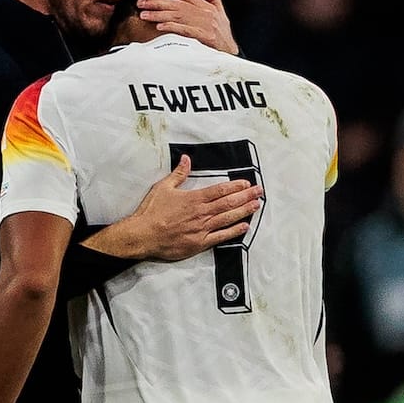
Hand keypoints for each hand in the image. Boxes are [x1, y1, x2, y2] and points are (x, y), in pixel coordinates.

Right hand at [128, 154, 262, 260]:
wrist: (143, 235)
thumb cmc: (151, 211)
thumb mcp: (163, 187)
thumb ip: (178, 174)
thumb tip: (186, 159)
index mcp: (194, 199)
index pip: (220, 190)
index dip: (235, 186)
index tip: (247, 183)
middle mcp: (201, 213)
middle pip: (229, 203)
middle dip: (246, 196)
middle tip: (260, 192)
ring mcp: (202, 229)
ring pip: (228, 218)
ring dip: (244, 211)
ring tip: (256, 205)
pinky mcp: (200, 243)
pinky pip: (221, 236)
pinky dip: (234, 231)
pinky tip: (245, 226)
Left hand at [136, 0, 238, 53]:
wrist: (232, 56)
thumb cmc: (224, 38)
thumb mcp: (221, 16)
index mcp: (207, 6)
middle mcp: (205, 13)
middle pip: (176, 4)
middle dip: (156, 2)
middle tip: (140, 2)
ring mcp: (205, 25)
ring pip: (177, 16)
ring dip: (159, 14)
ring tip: (143, 14)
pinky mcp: (204, 37)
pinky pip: (184, 30)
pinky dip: (171, 27)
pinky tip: (159, 26)